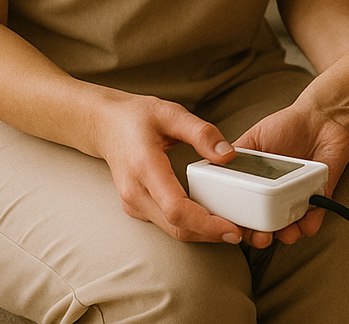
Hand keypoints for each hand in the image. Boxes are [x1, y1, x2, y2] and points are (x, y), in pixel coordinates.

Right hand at [92, 91, 260, 246]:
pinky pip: (166, 224)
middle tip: (243, 233)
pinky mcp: (137, 207)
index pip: (176, 208)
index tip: (232, 229)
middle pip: (176, 227)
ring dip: (202, 234)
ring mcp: (133, 204)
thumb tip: (229, 155)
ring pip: (171, 230)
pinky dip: (190, 226)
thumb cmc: (138, 117)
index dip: (206, 223)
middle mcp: (136, 193)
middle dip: (210, 234)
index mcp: (145, 168)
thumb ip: (201, 133)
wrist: (106, 126)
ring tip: (233, 228)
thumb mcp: (172, 113)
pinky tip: (211, 219)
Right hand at [234, 98, 348, 245]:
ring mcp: (295, 199)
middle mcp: (273, 197)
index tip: (230, 227)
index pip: (239, 212)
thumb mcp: (253, 140)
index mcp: (254, 185)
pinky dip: (309, 225)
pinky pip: (314, 218)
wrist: (321, 117)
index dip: (232, 223)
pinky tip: (306, 223)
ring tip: (285, 232)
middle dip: (258, 237)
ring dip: (285, 235)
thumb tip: (213, 169)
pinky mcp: (318, 198)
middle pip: (261, 227)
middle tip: (259, 237)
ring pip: (287, 229)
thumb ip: (234, 157)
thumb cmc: (286, 126)